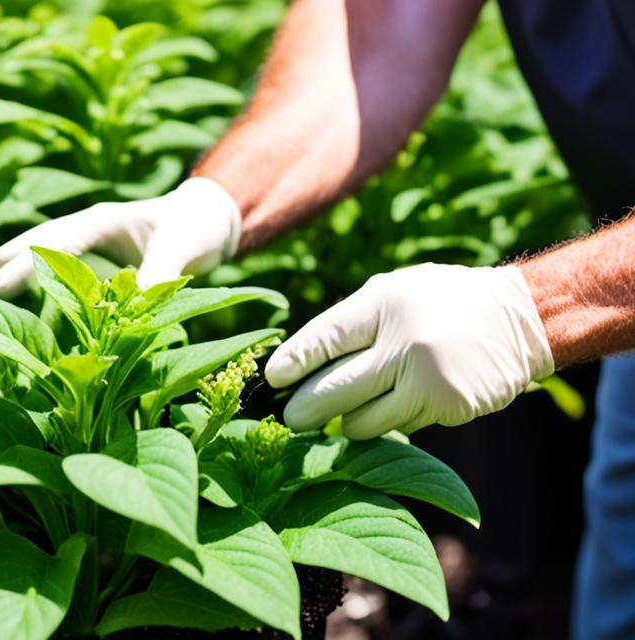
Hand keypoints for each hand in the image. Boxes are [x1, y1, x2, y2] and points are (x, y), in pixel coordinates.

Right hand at [0, 178, 240, 297]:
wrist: (209, 219)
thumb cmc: (196, 227)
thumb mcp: (183, 246)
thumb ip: (159, 270)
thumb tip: (134, 305)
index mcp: (102, 220)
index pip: (57, 240)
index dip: (28, 262)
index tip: (1, 283)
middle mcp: (91, 230)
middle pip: (41, 240)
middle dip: (14, 259)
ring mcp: (93, 245)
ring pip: (48, 252)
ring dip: (24, 267)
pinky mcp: (101, 261)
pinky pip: (66, 271)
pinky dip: (48, 282)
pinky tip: (33, 302)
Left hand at [264, 263, 554, 438]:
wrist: (521, 318)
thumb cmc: (441, 301)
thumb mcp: (394, 291)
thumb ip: (350, 322)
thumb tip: (296, 364)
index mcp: (385, 304)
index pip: (326, 338)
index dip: (294, 362)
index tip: (272, 379)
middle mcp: (404, 343)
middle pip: (335, 390)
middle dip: (304, 410)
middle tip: (290, 419)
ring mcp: (427, 380)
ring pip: (363, 422)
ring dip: (349, 421)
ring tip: (351, 408)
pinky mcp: (448, 408)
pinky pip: (399, 427)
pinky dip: (392, 419)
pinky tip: (405, 399)